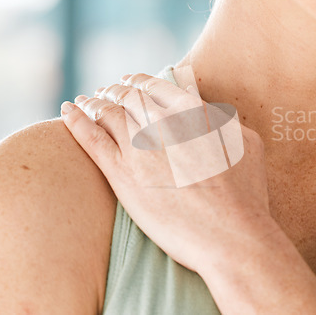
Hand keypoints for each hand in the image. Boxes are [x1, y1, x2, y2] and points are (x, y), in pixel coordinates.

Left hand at [60, 73, 279, 274]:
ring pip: (108, 113)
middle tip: (107, 91)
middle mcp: (164, 123)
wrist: (231, 234)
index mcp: (193, 113)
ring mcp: (140, 148)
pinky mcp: (123, 176)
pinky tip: (67, 110)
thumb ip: (224, 120)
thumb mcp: (248, 143)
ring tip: (86, 101)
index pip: (156, 87)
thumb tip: (206, 107)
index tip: (130, 82)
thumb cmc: (246, 192)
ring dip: (95, 101)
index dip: (139, 81)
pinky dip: (76, 120)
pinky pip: (92, 139)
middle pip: (129, 96)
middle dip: (115, 90)